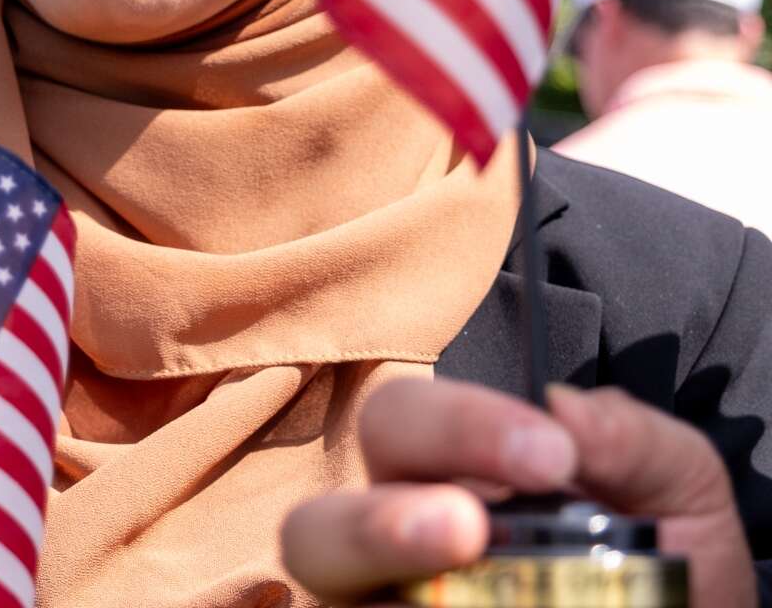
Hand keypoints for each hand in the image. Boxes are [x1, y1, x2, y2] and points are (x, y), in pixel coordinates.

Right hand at [280, 377, 754, 606]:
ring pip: (317, 580)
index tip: (551, 452)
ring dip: (369, 557)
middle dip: (383, 512)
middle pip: (319, 517)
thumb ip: (637, 441)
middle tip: (470, 525)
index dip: (459, 425)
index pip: (402, 423)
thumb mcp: (680, 496)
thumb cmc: (666, 570)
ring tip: (455, 551)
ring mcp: (388, 607)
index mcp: (446, 479)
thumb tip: (565, 410)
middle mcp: (396, 548)